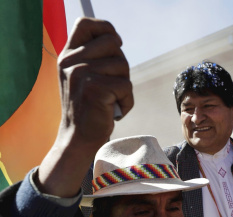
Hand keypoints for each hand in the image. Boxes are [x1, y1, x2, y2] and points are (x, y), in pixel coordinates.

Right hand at [58, 17, 132, 149]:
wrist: (78, 137)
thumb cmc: (86, 108)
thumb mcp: (81, 78)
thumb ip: (92, 57)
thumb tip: (115, 40)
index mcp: (68, 56)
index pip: (86, 24)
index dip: (105, 29)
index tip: (115, 44)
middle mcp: (72, 62)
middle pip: (113, 44)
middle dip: (120, 65)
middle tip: (111, 85)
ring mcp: (82, 74)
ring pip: (122, 66)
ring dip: (123, 86)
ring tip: (110, 100)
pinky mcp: (96, 89)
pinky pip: (126, 86)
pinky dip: (126, 101)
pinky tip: (114, 110)